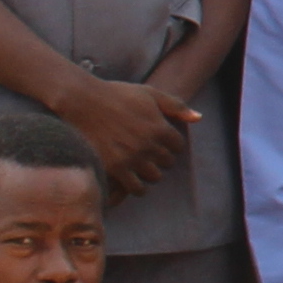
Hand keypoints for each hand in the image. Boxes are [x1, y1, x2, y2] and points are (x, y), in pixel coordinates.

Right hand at [59, 68, 197, 198]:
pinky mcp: (115, 168)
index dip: (171, 144)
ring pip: (154, 177)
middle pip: (167, 163)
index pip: (178, 146)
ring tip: (142, 167)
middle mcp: (149, 145)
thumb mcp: (150, 94)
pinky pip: (136, 188)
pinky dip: (137, 187)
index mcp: (160, 128)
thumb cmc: (117, 95)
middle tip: (150, 155)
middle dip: (161, 159)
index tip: (162, 142)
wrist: (83, 102)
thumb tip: (198, 118)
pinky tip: (133, 180)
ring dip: (150, 173)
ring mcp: (132, 158)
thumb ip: (176, 106)